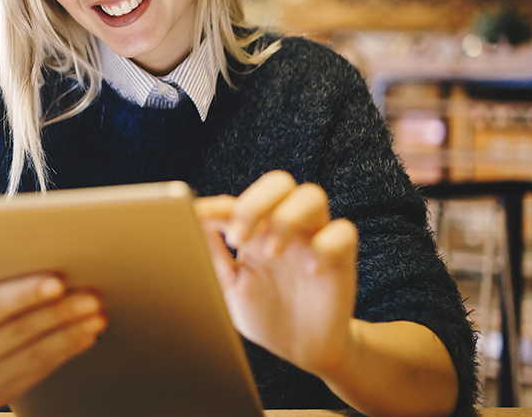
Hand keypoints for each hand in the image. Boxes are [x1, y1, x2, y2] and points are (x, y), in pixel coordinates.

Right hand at [0, 244, 105, 412]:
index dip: (23, 294)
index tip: (55, 281)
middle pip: (19, 332)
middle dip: (58, 312)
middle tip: (89, 294)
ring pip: (37, 354)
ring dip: (71, 332)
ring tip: (96, 312)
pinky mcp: (6, 395)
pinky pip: (43, 370)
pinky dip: (68, 350)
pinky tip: (87, 333)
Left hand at [195, 170, 358, 375]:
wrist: (301, 349)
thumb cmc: (263, 313)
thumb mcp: (229, 286)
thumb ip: (212, 255)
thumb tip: (188, 223)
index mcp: (254, 230)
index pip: (236, 203)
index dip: (217, 207)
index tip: (198, 216)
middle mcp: (284, 226)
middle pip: (278, 183)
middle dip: (255, 204)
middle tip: (238, 238)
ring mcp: (314, 238)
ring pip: (311, 196)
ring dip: (287, 218)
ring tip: (271, 252)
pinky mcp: (341, 257)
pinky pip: (343, 232)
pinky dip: (326, 246)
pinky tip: (311, 271)